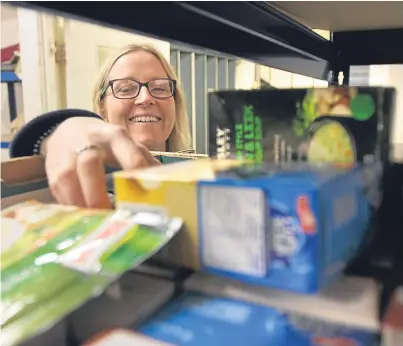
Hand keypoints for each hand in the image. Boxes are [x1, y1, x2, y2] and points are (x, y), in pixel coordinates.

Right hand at [43, 117, 160, 208]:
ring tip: (97, 221)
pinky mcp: (54, 170)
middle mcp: (90, 142)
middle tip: (111, 214)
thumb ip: (146, 161)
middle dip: (98, 192)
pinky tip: (83, 217)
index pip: (129, 153)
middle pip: (90, 164)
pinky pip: (59, 190)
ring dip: (82, 202)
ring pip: (69, 178)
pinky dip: (71, 206)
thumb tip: (169, 182)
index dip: (136, 173)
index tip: (143, 195)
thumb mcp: (128, 145)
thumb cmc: (107, 142)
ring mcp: (68, 155)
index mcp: (115, 136)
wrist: (68, 130)